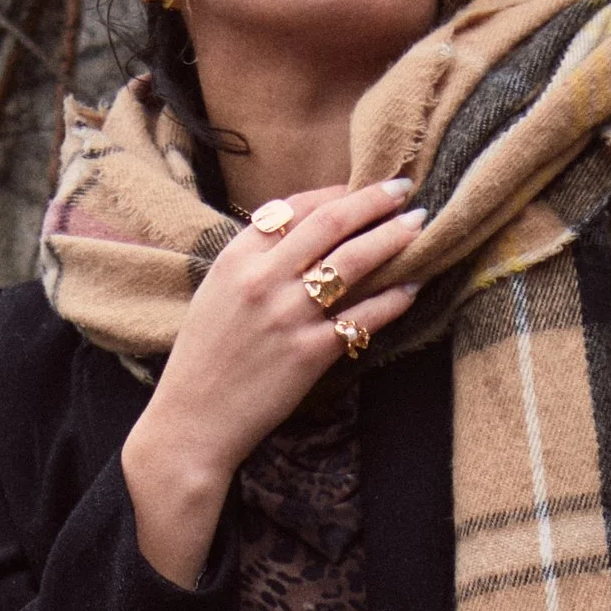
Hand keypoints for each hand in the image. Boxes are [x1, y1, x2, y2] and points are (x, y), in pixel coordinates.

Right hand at [120, 177, 425, 584]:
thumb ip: (253, 260)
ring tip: (418, 227)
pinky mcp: (309, 353)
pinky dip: (393, 300)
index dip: (337, 192)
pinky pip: (363, 317)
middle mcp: (263, 279)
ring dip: (392, 240)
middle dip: (373, 201)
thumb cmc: (204, 359)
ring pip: (354, 263)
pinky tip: (412, 288)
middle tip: (404, 189)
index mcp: (236, 258)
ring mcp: (288, 315)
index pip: (295, 208)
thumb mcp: (215, 293)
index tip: (363, 188)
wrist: (192, 422)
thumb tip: (301, 232)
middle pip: (331, 224)